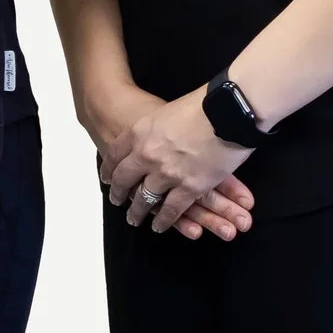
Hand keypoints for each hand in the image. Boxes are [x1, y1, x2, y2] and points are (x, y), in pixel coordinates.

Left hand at [103, 87, 255, 235]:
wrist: (225, 112)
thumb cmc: (200, 106)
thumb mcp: (164, 111)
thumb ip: (154, 127)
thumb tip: (154, 134)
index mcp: (138, 133)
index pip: (114, 155)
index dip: (109, 169)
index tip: (107, 178)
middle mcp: (146, 155)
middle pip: (124, 179)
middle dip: (119, 193)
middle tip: (117, 201)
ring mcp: (166, 173)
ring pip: (145, 198)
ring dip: (138, 211)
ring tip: (133, 218)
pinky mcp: (189, 188)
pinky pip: (171, 209)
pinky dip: (164, 220)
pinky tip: (158, 226)